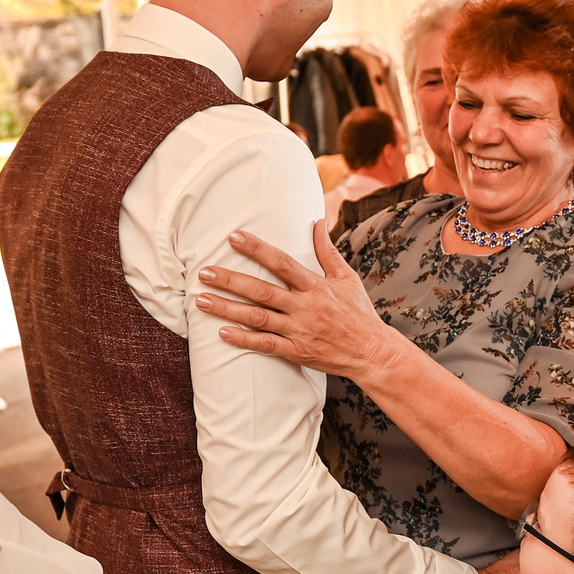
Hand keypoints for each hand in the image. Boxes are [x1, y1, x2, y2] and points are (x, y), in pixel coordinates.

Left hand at [196, 223, 401, 384]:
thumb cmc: (358, 312)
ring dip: (228, 309)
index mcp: (316, 287)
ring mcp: (299, 331)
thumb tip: (317, 221)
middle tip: (205, 272)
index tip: (234, 237)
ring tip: (201, 300)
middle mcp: (305, 307)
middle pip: (262, 291)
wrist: (371, 352)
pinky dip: (244, 339)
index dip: (257, 249)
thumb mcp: (347, 277)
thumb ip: (327, 250)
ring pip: (258, 318)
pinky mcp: (297, 352)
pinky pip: (266, 345)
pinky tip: (223, 332)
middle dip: (232, 281)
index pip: (282, 263)